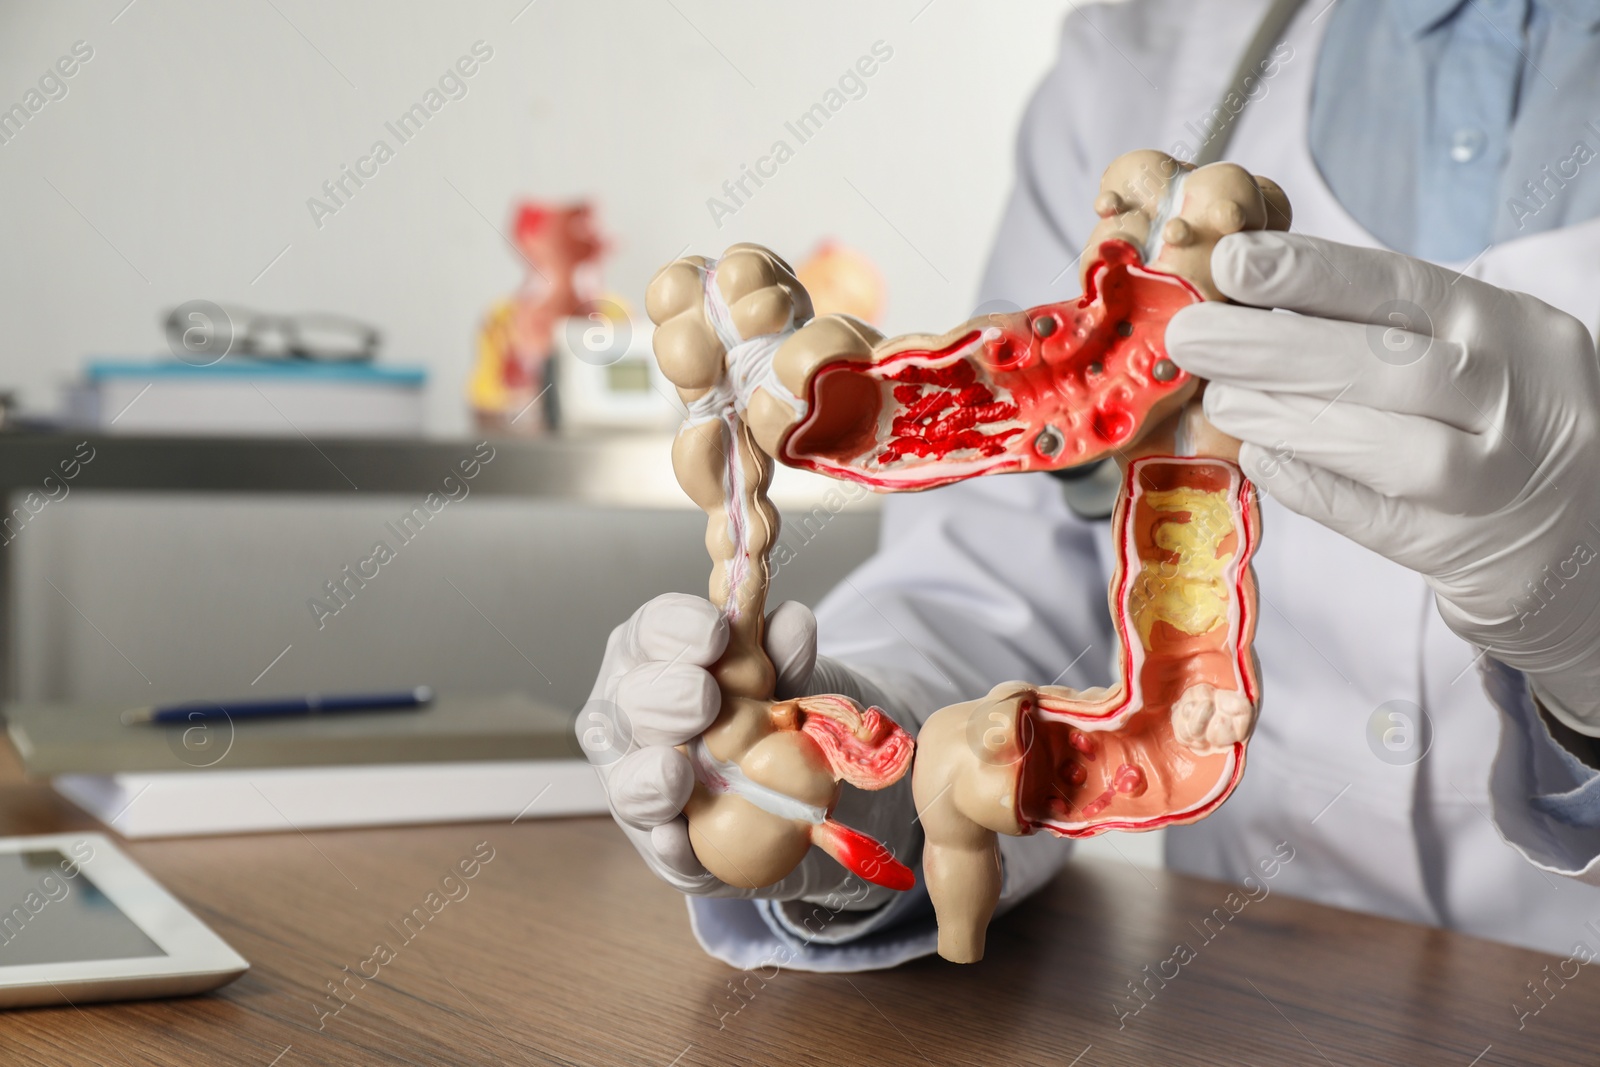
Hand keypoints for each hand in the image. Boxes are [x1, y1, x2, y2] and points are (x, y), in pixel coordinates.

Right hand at [579, 593, 913, 904]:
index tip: (716, 633)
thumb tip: (791, 620)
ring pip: (626, 778)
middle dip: (664, 696)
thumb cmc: (769, 711)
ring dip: (650, 776)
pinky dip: (668, 843)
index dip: (677, 628)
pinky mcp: (663, 840)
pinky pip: (657, 844)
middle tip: (704, 699)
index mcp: (655, 656)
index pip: (651, 632)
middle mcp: (632, 715)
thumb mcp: (786, 675)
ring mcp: (639, 781)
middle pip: (630, 701)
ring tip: (676, 775)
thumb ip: (785, 651)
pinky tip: (676, 839)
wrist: (795, 791)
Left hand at [1166, 232, 1599, 727]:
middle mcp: (1516, 396)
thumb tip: (1244, 294)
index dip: (1310, 273)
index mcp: (1509, 326)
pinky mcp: (1464, 548)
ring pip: (1385, 443)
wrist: (1578, 532)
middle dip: (1273, 347)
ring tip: (1219, 398)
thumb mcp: (1467, 351)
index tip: (1231, 262)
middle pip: (1387, 363)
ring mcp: (1496, 478)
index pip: (1402, 287)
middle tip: (1192, 335)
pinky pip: (1371, 517)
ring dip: (1285, 416)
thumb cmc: (1494, 422)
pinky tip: (1259, 457)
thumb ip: (1378, 327)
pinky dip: (1308, 483)